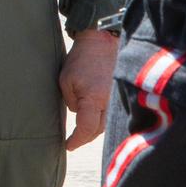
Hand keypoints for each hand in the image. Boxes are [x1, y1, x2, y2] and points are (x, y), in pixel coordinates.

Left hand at [60, 27, 118, 149]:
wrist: (102, 41)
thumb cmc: (81, 59)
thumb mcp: (66, 81)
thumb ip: (71, 102)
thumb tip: (78, 113)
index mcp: (94, 99)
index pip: (87, 129)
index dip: (77, 140)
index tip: (68, 145)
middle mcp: (109, 102)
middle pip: (97, 130)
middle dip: (84, 138)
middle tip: (73, 141)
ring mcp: (116, 99)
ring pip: (105, 123)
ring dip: (93, 129)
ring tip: (81, 132)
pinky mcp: (119, 94)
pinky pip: (110, 113)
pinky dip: (101, 119)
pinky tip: (93, 120)